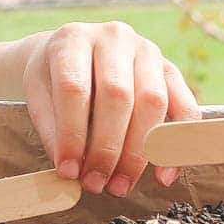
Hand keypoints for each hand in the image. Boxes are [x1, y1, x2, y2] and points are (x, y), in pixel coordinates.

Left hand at [20, 21, 200, 195]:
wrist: (73, 52)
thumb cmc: (52, 76)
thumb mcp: (38, 94)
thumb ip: (50, 128)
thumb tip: (69, 170)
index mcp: (73, 39)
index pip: (75, 88)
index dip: (71, 134)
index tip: (67, 170)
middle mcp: (114, 38)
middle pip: (118, 95)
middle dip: (107, 148)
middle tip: (95, 184)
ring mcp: (147, 51)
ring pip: (153, 102)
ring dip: (138, 152)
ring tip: (119, 185)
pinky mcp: (171, 70)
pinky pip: (184, 108)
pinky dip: (177, 146)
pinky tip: (162, 176)